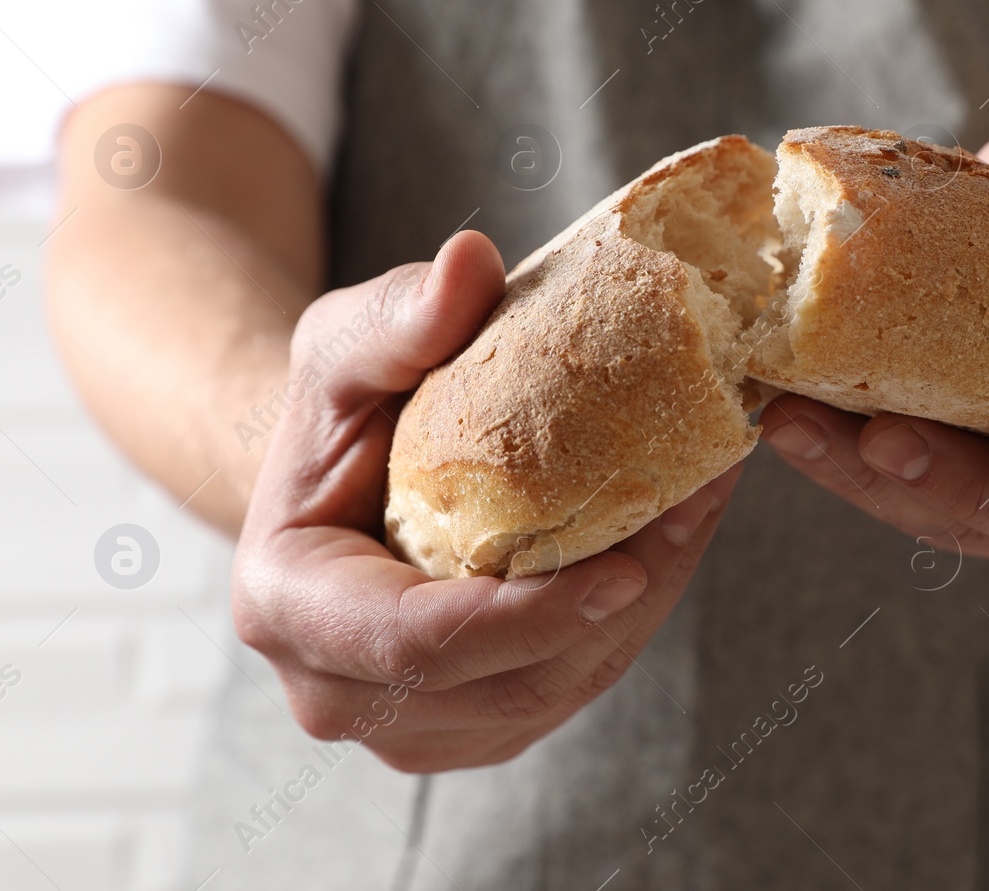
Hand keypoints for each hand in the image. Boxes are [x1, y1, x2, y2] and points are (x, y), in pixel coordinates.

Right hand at [232, 231, 741, 771]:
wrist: (333, 475)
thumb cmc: (334, 409)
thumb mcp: (349, 343)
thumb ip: (400, 314)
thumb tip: (470, 261)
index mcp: (289, 606)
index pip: (417, 645)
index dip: (528, 617)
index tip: (626, 570)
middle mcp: (336, 692)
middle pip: (507, 683)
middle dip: (617, 604)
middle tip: (698, 504)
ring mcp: (406, 725)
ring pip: (553, 693)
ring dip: (641, 610)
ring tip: (699, 508)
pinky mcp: (469, 725)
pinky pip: (566, 687)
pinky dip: (627, 621)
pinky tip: (670, 541)